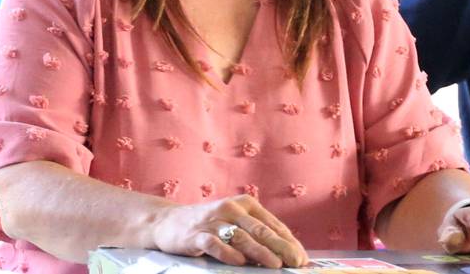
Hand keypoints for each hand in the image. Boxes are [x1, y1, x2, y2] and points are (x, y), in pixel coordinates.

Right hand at [150, 194, 307, 267]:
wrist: (168, 222)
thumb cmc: (208, 225)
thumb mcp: (233, 222)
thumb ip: (255, 233)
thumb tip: (284, 253)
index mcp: (244, 204)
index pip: (272, 224)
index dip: (289, 242)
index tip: (302, 258)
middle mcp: (230, 208)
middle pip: (260, 230)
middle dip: (281, 247)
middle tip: (296, 262)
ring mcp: (213, 221)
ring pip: (241, 237)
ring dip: (260, 252)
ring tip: (275, 265)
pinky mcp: (197, 235)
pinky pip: (215, 245)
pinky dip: (229, 254)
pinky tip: (240, 262)